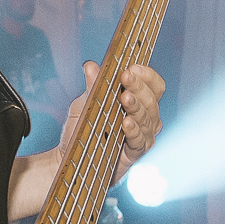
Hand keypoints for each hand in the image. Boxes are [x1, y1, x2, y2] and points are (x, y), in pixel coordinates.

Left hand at [57, 60, 164, 181]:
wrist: (72, 159)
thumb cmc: (82, 129)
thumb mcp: (84, 104)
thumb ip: (92, 86)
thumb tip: (90, 65)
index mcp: (137, 101)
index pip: (152, 85)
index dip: (146, 75)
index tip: (132, 68)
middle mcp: (144, 117)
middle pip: (151, 99)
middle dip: (139, 86)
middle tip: (126, 77)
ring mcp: (142, 135)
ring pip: (147, 118)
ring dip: (136, 106)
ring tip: (125, 98)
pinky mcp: (135, 152)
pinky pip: (139, 140)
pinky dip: (133, 130)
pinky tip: (126, 122)